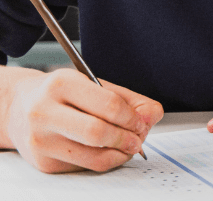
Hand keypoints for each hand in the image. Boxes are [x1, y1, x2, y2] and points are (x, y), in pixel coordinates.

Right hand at [3, 69, 161, 172]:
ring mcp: (41, 140)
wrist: (20, 109)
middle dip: (127, 138)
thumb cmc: (63, 95)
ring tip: (128, 146)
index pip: (108, 104)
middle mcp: (45, 112)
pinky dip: (106, 161)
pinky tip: (109, 151)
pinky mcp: (44, 162)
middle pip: (98, 133)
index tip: (142, 122)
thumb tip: (152, 115)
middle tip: (138, 138)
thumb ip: (129, 99)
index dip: (132, 117)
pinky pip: (86, 167)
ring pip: (94, 156)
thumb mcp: (94, 85)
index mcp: (61, 84)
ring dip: (121, 154)